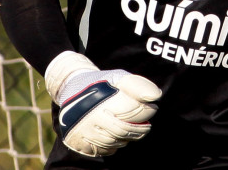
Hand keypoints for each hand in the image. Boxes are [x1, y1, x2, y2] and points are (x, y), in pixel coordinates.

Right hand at [44, 51, 161, 156]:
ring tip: (132, 130)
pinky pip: (102, 150)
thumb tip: (156, 96)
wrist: (71, 89)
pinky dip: (113, 146)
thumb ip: (137, 85)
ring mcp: (83, 131)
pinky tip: (116, 137)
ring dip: (127, 138)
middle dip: (140, 130)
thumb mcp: (118, 77)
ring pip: (114, 142)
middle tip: (146, 126)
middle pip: (124, 131)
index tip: (152, 108)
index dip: (148, 111)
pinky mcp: (77, 141)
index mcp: (103, 100)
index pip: (133, 111)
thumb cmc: (101, 83)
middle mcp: (91, 117)